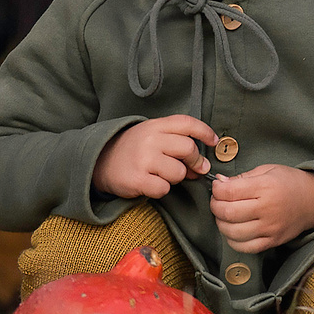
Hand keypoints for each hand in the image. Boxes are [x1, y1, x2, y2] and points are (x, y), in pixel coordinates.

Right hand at [94, 115, 215, 198]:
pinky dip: (161, 189)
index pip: (187, 123)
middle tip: (194, 169)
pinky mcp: (138, 179)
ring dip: (176, 178)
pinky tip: (151, 184)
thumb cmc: (133, 149)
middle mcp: (150, 139)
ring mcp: (143, 159)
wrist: (99, 162)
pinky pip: (164, 188)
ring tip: (162, 174)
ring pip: (179, 172)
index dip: (205, 132)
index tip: (214, 142)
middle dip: (196, 162)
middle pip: (188, 149)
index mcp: (155, 125)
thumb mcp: (152, 136)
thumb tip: (203, 166)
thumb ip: (176, 143)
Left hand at [210, 165, 313, 252]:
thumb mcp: (268, 170)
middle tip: (217, 201)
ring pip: (233, 232)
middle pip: (228, 213)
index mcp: (266, 187)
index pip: (229, 192)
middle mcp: (267, 209)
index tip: (217, 188)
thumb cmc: (290, 182)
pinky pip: (245, 247)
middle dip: (215, 206)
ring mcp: (270, 228)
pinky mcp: (273, 241)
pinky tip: (233, 231)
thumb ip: (242, 177)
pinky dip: (233, 241)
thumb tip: (219, 183)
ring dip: (221, 224)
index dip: (217, 190)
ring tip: (224, 216)